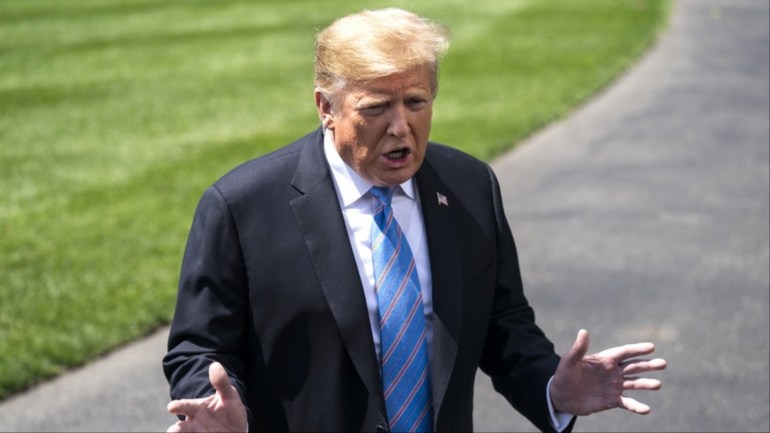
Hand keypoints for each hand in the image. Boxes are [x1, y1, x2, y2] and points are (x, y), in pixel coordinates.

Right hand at [167, 362, 247, 432]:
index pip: (185, 406)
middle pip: (180, 428)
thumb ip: (221, 382)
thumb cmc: (229, 409)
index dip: (178, 406)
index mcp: (197, 409)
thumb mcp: (228, 395)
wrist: (236, 428)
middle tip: (173, 431)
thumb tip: (215, 365)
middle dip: (176, 430)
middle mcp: (193, 424)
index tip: (171, 407)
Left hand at [549, 329, 666, 415]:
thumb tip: (583, 331)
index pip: (624, 352)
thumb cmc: (564, 375)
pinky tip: (646, 409)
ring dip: (646, 384)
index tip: (651, 346)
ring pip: (634, 383)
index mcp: (605, 359)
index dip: (637, 349)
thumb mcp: (569, 361)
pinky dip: (637, 406)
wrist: (562, 396)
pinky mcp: (613, 400)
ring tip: (658, 384)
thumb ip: (578, 348)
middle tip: (663, 363)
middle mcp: (613, 372)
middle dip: (648, 365)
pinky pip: (628, 403)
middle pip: (634, 366)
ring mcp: (615, 386)